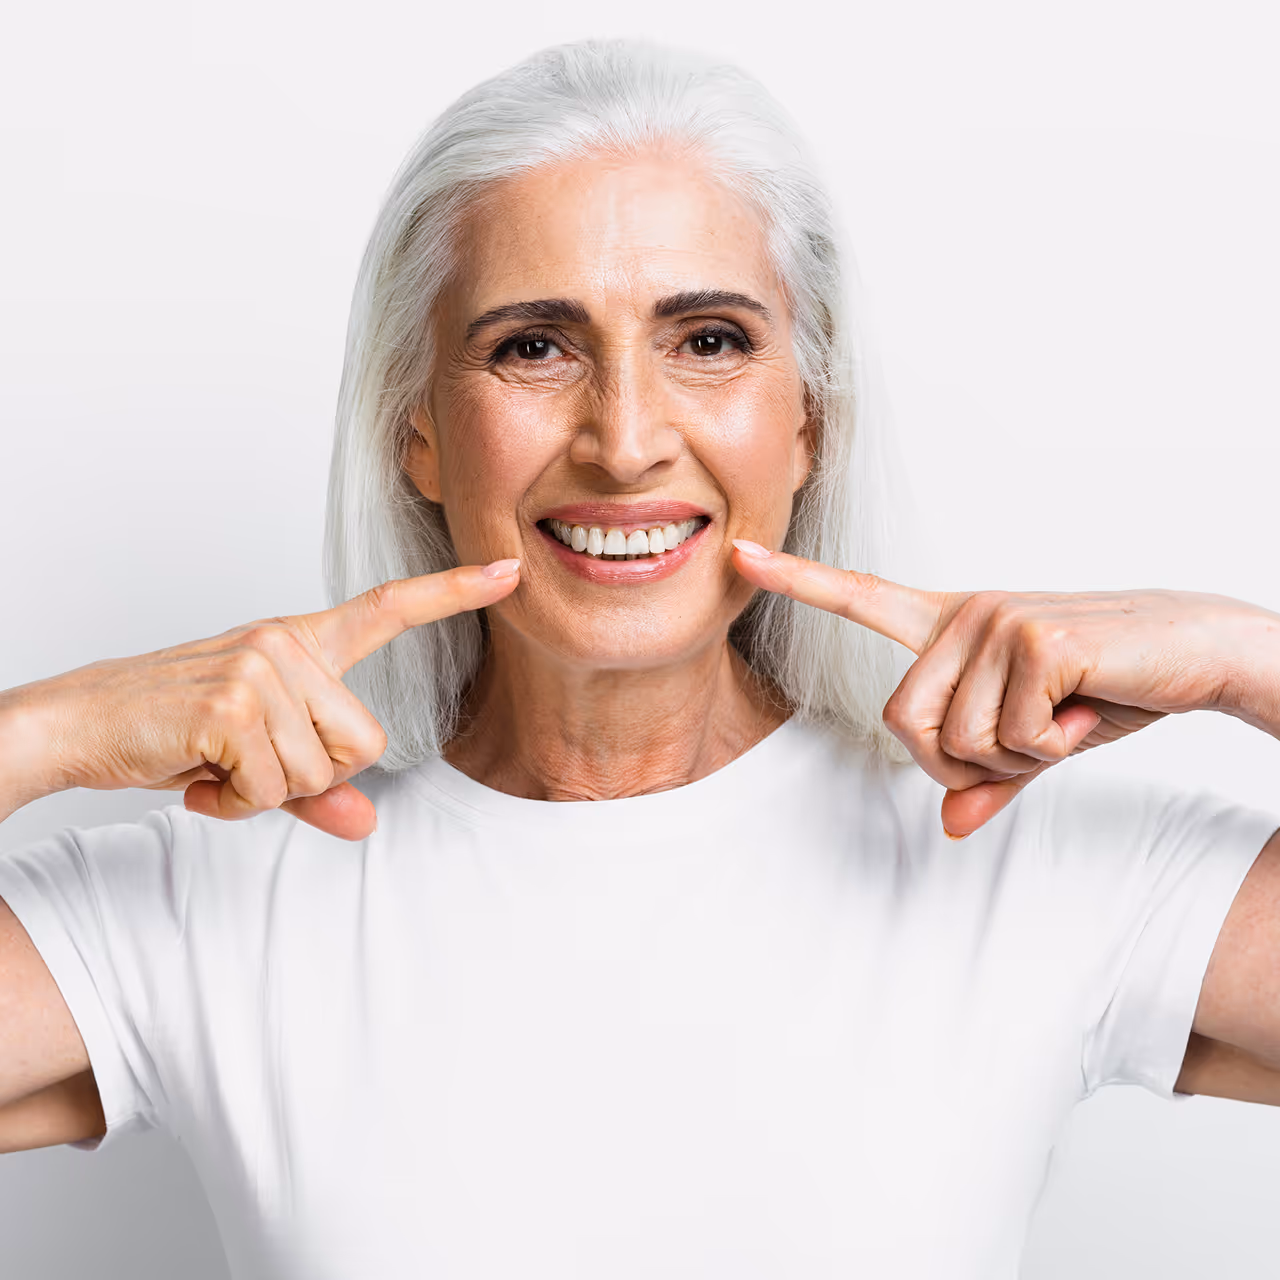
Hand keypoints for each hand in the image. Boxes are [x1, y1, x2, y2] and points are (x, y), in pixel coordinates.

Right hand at [8, 560, 520, 839]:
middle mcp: (287, 644)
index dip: (454, 591)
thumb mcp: (256, 756)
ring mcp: (261, 668)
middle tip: (245, 761)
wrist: (79, 725)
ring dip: (265, 793)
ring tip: (215, 764)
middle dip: (311, 775)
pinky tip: (198, 775)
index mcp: (300, 643)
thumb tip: (368, 823)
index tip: (508, 570)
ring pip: (321, 772)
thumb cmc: (171, 730)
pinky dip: (235, 803)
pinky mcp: (232, 705)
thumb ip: (317, 788)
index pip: (389, 608)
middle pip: (367, 742)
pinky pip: (274, 788)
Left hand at [732, 540, 1264, 836]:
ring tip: (1067, 711)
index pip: (858, 597)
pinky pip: (1011, 735)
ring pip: (957, 739)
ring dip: (1019, 753)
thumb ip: (989, 777)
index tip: (740, 553)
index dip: (796, 579)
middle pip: (904, 726)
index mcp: (951, 624)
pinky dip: (1055, 744)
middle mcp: (962, 613)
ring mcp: (994, 620)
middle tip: (1032, 733)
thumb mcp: (1039, 740)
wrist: (1195, 652)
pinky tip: (1089, 704)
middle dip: (964, 760)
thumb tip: (951, 828)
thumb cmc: (1110, 686)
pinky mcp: (1034, 637)